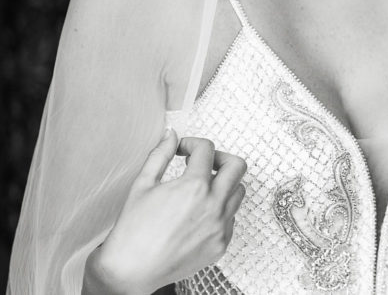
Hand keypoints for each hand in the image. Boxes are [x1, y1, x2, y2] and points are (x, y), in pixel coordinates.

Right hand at [87, 130, 246, 293]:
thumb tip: (171, 136)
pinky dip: (221, 210)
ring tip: (202, 189)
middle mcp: (213, 206)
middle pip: (237, 166)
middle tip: (204, 163)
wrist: (130, 271)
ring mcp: (220, 227)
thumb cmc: (132, 231)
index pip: (207, 149)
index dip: (192, 144)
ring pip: (238, 192)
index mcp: (194, 187)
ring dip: (224, 184)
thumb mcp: (142, 185)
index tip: (183, 150)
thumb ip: (160, 155)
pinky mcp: (221, 244)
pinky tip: (199, 213)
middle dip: (220, 158)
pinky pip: (232, 217)